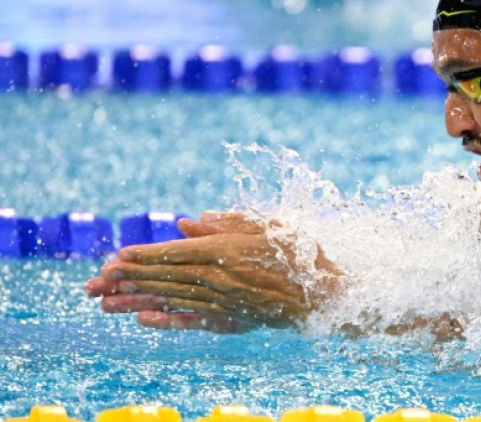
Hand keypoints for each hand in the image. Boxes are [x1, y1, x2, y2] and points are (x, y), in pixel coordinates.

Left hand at [86, 212, 341, 332]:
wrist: (326, 295)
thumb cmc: (301, 253)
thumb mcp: (267, 225)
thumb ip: (227, 222)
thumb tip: (188, 220)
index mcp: (228, 251)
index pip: (176, 253)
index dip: (144, 256)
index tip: (115, 258)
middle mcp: (221, 278)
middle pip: (166, 278)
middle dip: (128, 280)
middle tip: (93, 282)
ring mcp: (225, 301)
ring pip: (172, 299)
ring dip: (137, 300)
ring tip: (106, 302)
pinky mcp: (232, 318)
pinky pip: (192, 319)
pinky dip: (166, 320)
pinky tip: (143, 320)